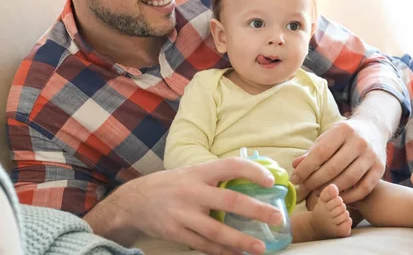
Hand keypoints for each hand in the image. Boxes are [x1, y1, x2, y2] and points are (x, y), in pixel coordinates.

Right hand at [92, 158, 281, 254]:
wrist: (135, 201)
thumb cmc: (172, 185)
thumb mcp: (192, 172)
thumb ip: (217, 176)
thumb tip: (253, 178)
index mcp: (199, 172)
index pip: (231, 166)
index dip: (253, 171)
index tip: (270, 181)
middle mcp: (192, 191)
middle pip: (230, 201)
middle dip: (257, 210)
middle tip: (277, 218)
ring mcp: (183, 214)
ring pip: (217, 231)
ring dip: (241, 241)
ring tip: (260, 248)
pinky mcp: (176, 233)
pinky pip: (204, 246)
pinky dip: (222, 251)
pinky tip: (237, 254)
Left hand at [290, 119, 386, 202]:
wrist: (373, 129)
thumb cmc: (344, 136)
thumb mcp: (328, 137)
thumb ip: (312, 152)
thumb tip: (295, 166)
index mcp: (343, 130)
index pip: (321, 152)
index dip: (306, 168)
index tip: (295, 178)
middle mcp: (359, 141)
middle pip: (333, 167)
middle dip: (315, 181)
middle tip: (305, 188)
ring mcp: (372, 155)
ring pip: (349, 179)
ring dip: (331, 189)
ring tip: (318, 193)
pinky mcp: (380, 168)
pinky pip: (364, 188)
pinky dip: (349, 196)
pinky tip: (338, 196)